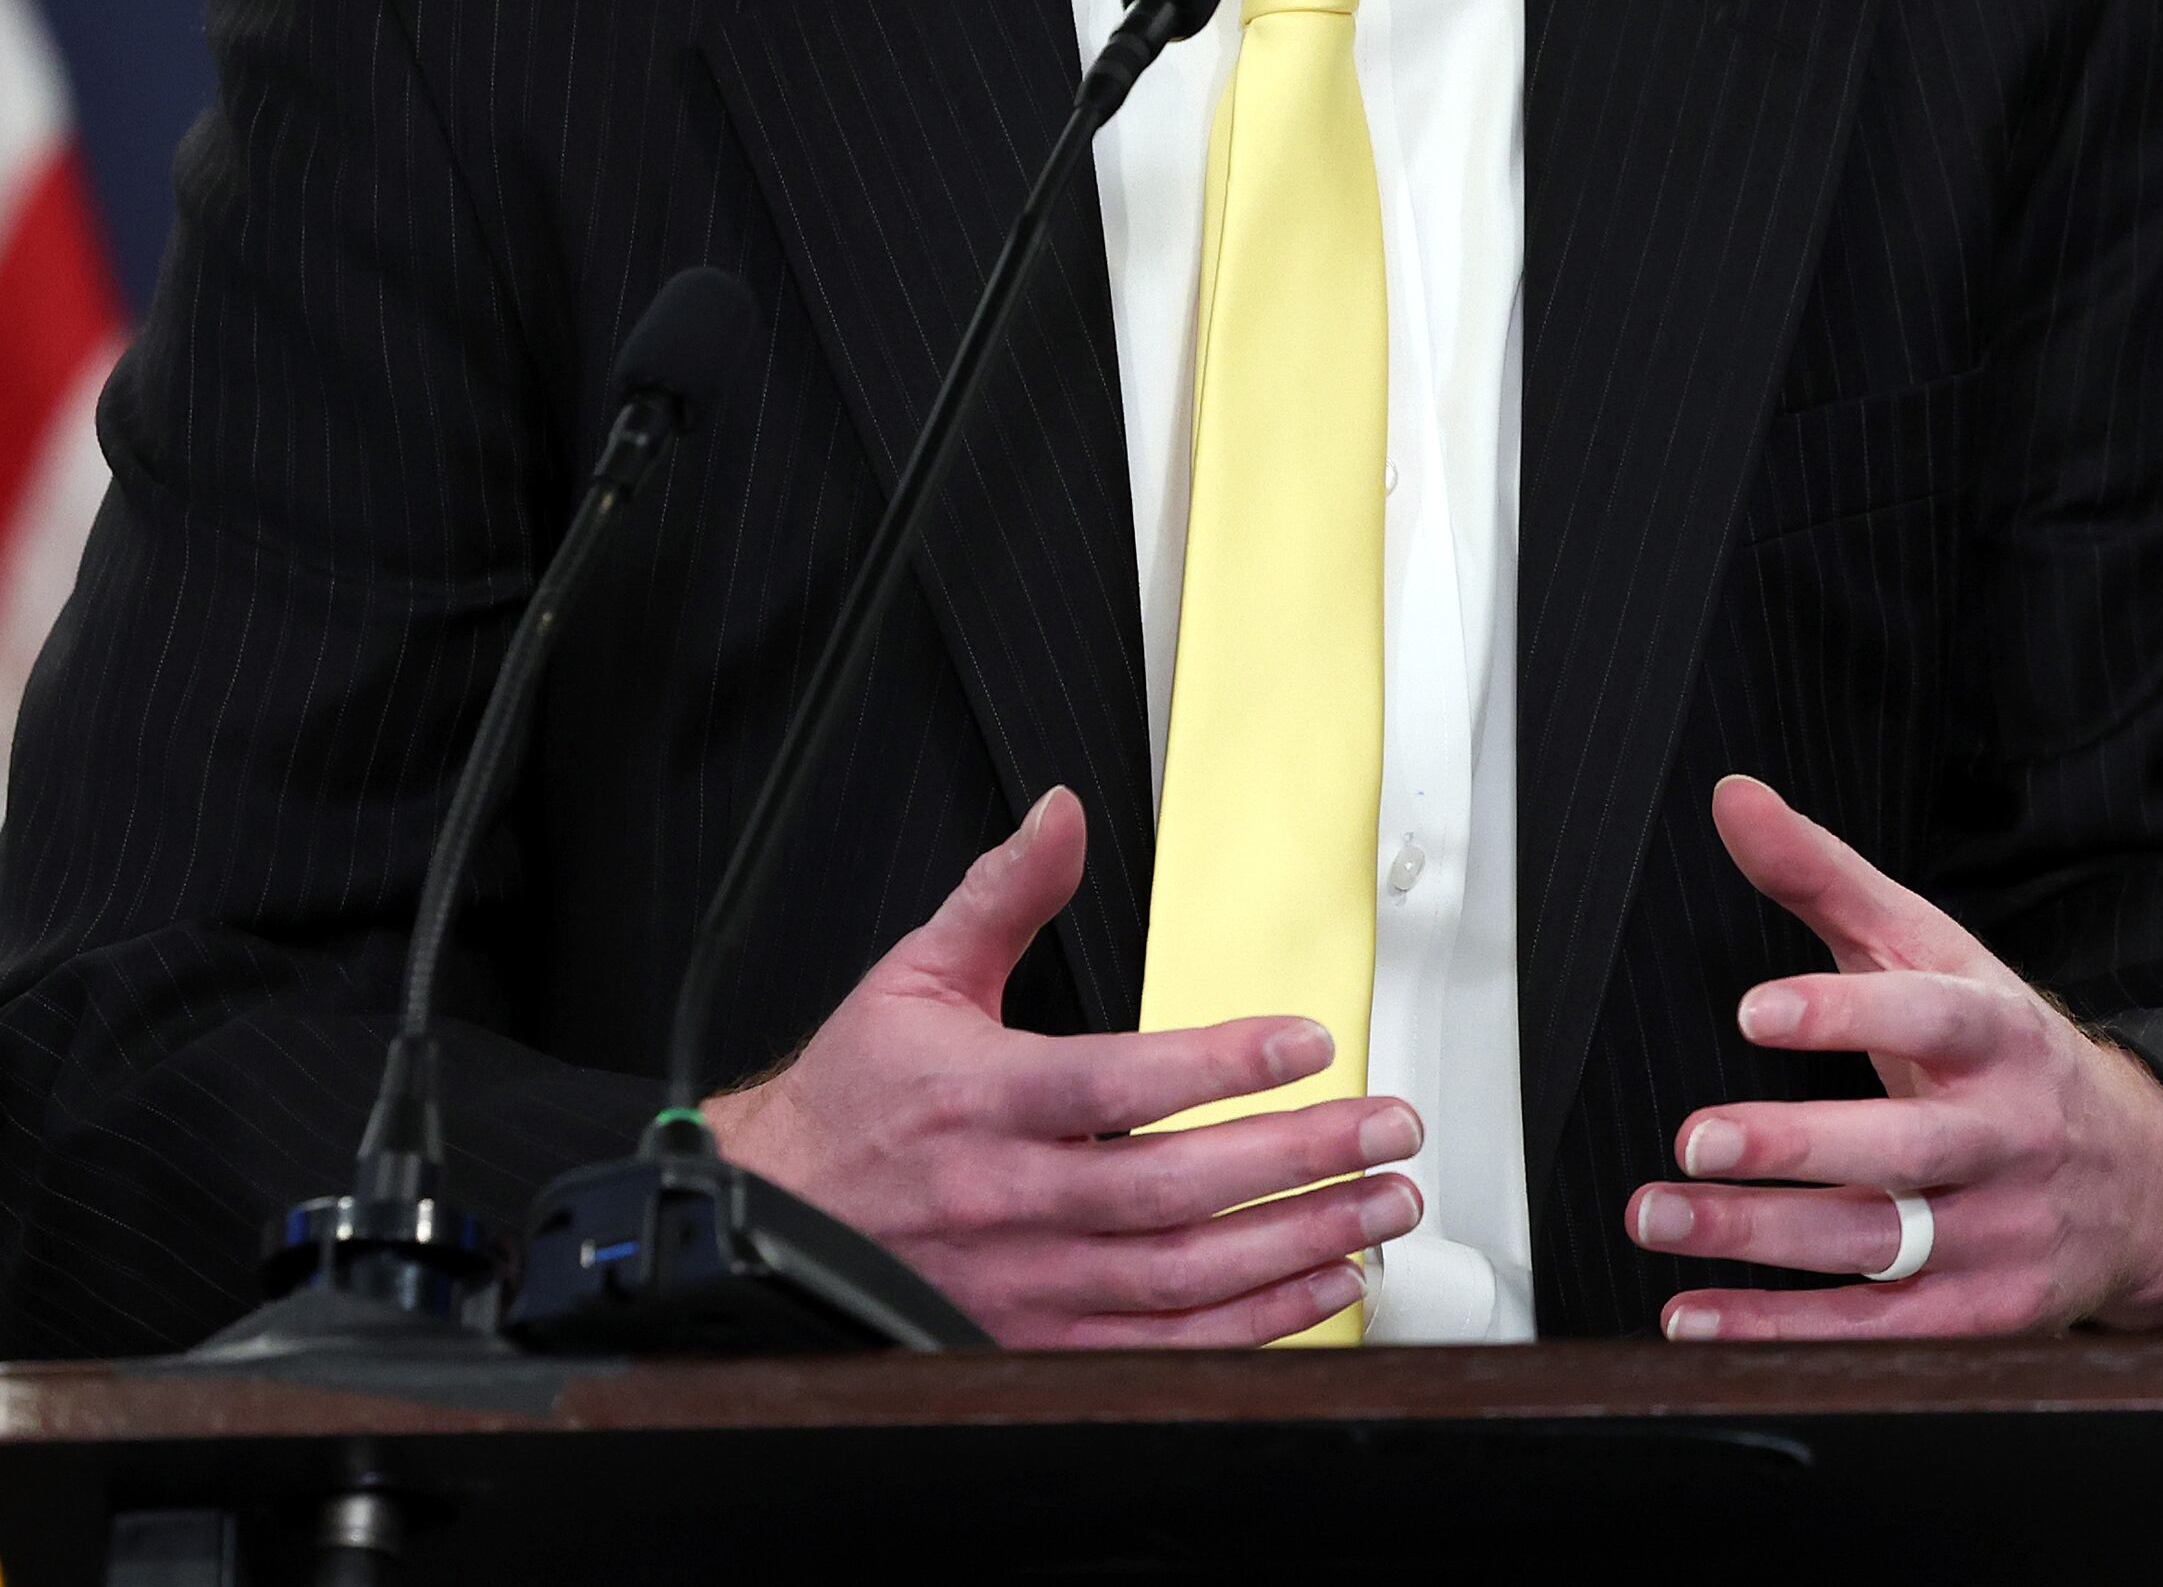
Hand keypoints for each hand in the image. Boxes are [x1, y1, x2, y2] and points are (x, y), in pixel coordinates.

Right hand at [703, 785, 1421, 1346]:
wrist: (775, 1218)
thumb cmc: (853, 1103)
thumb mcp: (917, 978)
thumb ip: (1004, 895)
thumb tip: (1061, 814)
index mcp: (985, 1102)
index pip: (1117, 1086)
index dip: (1218, 1066)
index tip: (1307, 1040)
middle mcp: (1012, 1202)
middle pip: (1174, 1189)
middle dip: (1298, 1159)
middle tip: (1387, 1129)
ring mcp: (1027, 1286)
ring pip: (1182, 1276)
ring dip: (1296, 1243)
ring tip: (1381, 1205)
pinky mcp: (1036, 1342)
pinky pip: (1163, 1346)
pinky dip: (1252, 1324)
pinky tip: (1321, 1285)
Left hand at [1627, 775, 2162, 1339]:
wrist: (2141, 1181)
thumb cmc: (2004, 1053)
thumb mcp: (1935, 952)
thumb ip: (1828, 877)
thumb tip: (1733, 799)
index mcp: (2001, 1034)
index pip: (1933, 1019)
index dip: (1848, 1014)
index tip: (1755, 1010)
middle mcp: (2007, 1136)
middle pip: (1904, 1148)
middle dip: (1797, 1146)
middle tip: (1695, 1138)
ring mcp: (1998, 1233)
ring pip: (1879, 1244)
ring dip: (1761, 1236)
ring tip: (1660, 1216)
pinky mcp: (1978, 1313)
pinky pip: (1873, 1329)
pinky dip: (1779, 1329)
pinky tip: (1695, 1315)